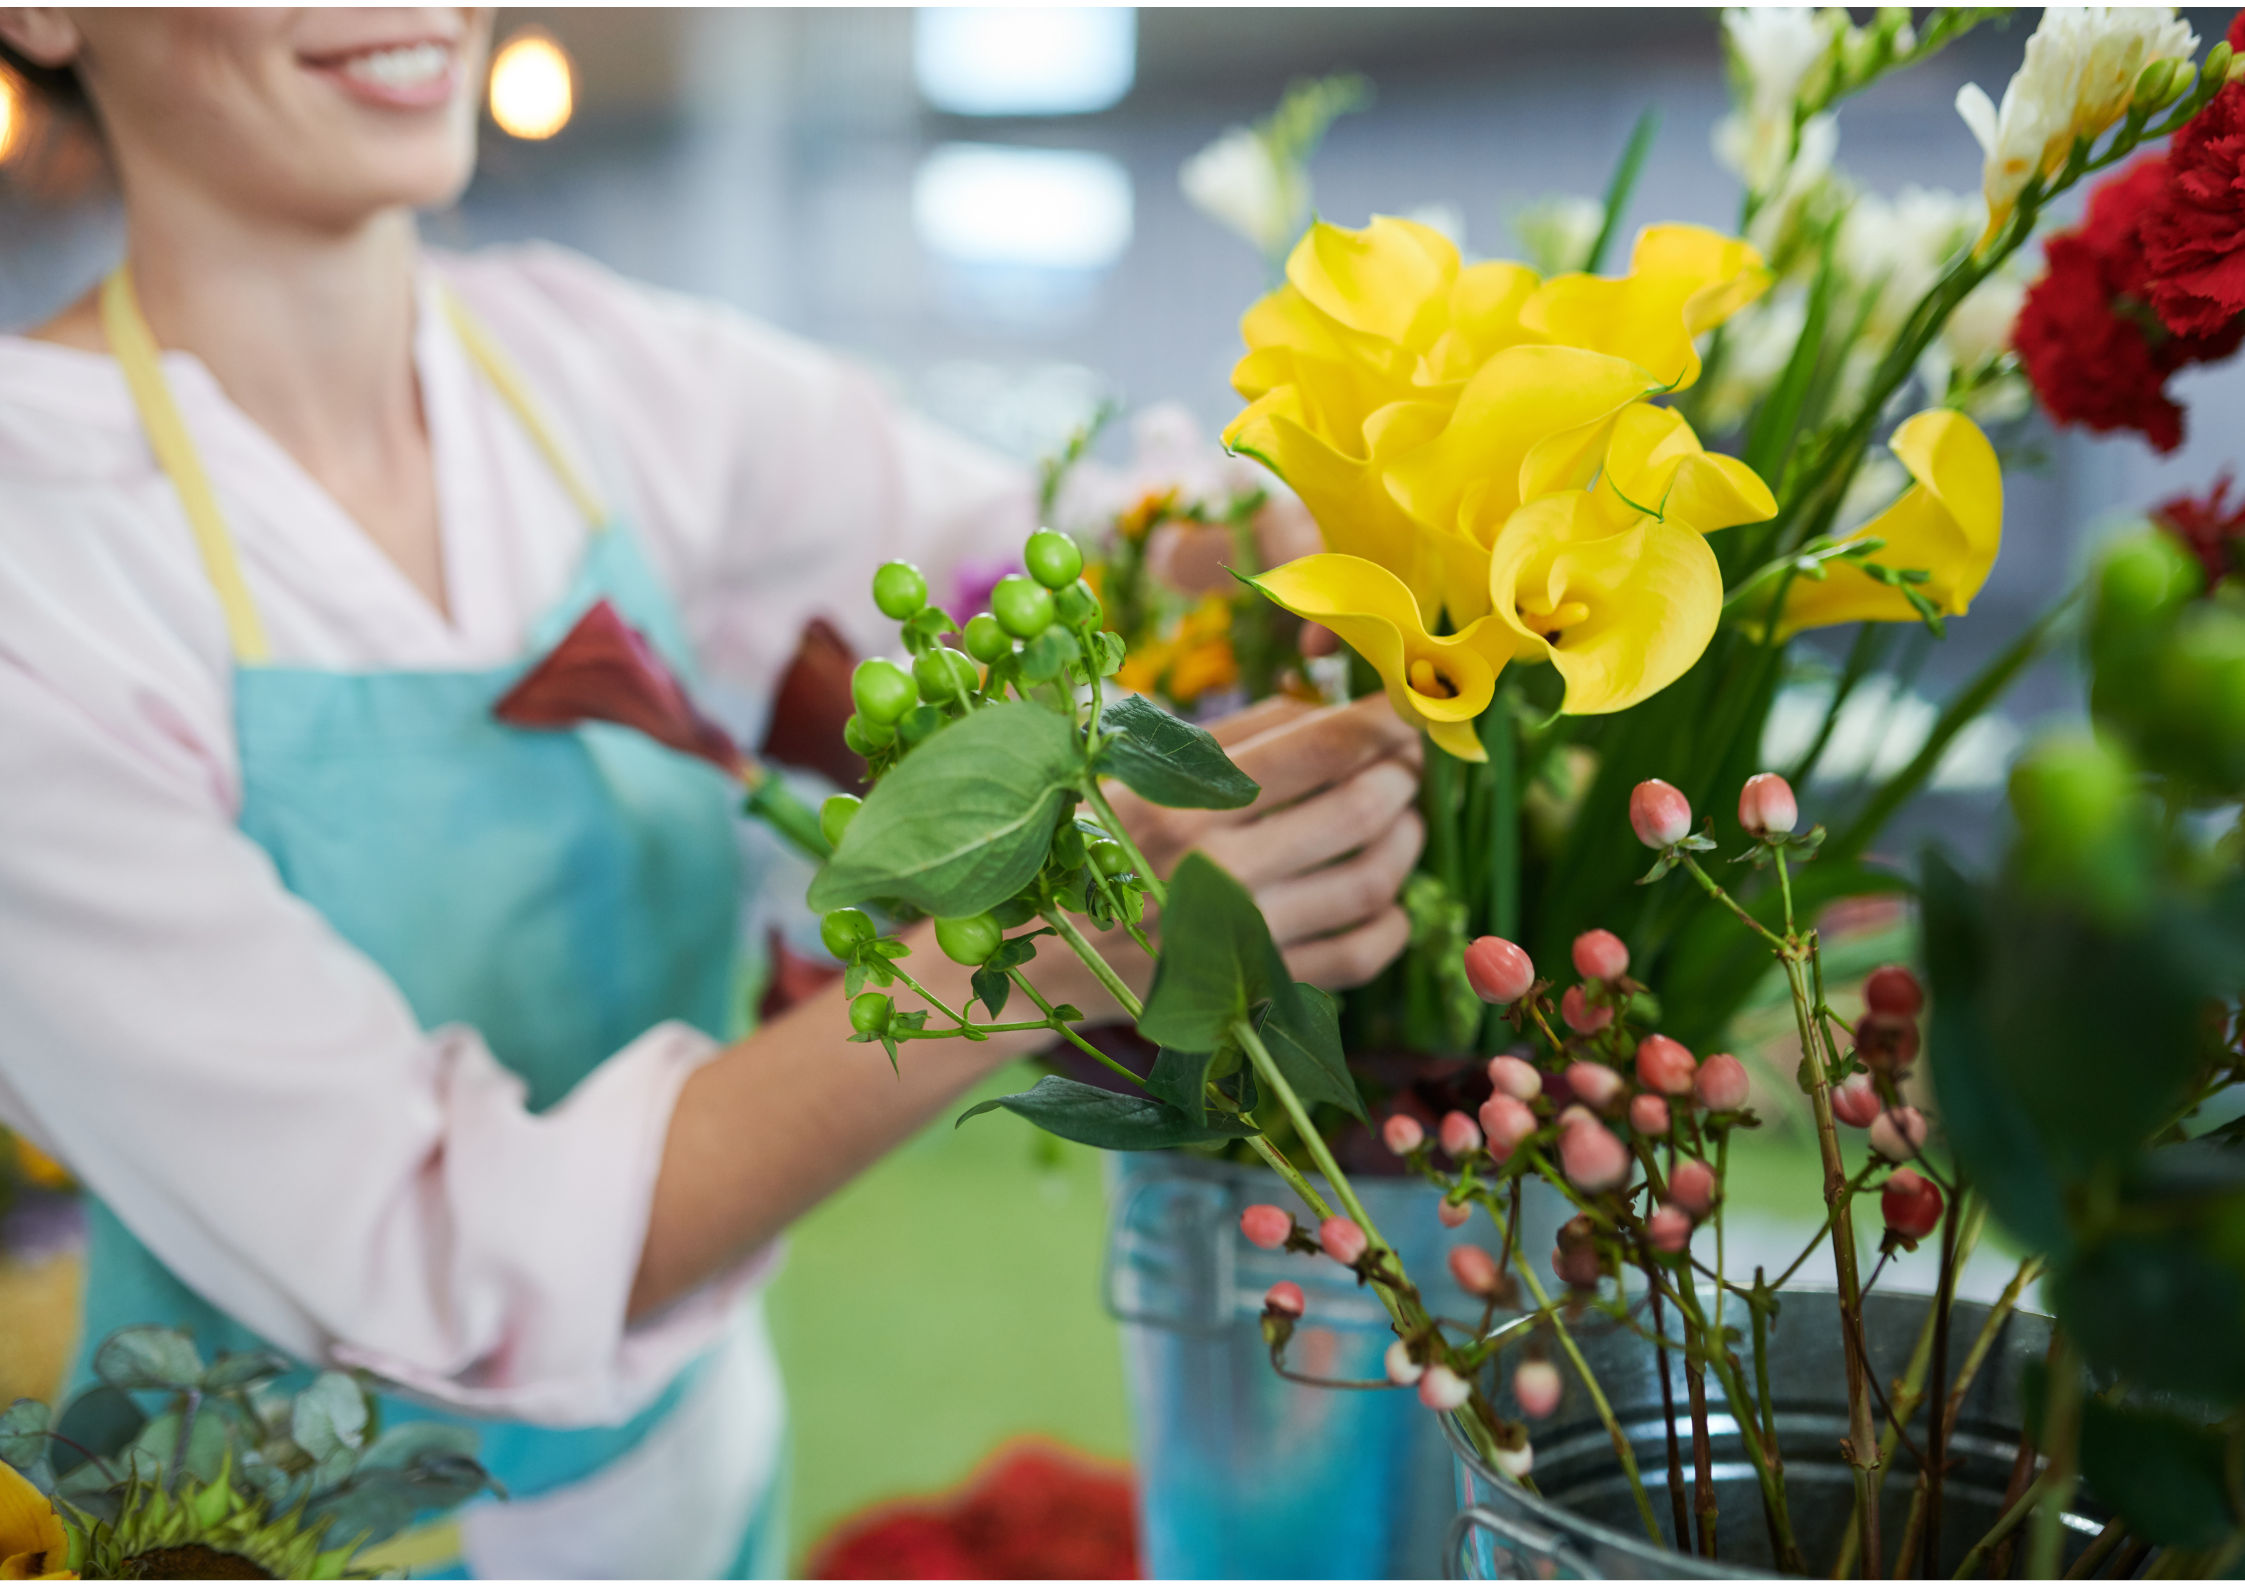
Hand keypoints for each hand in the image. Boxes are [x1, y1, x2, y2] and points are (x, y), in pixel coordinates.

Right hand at [1107, 694, 1424, 990]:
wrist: (1048, 954)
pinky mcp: (1258, 989)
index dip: (1383, 721)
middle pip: (1359, 809)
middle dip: (1401, 777)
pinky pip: (1359, 956)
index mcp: (1187, 802)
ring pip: (1370, 882)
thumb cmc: (1097, 843)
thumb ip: (1238, 735)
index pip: (1320, 747)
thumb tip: (1330, 708)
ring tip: (1405, 822)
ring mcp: (1242, 937)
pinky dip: (1393, 925)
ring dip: (1406, 843)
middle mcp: (1218, 870)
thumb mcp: (1145, 771)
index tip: (1407, 709)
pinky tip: (1389, 901)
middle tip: (1407, 764)